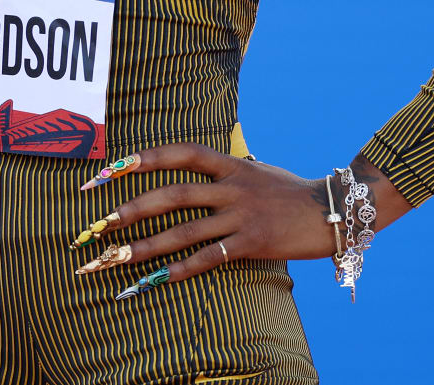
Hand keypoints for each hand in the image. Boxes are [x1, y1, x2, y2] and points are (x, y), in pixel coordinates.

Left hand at [71, 144, 345, 293]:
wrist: (335, 210)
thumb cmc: (290, 191)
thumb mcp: (255, 170)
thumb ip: (224, 169)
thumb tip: (195, 166)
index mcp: (230, 164)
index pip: (180, 153)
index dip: (144, 158)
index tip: (109, 169)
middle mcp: (232, 186)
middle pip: (173, 194)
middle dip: (131, 209)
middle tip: (98, 224)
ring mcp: (242, 215)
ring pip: (184, 230)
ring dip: (146, 246)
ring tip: (116, 259)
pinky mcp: (253, 242)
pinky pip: (210, 257)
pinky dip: (182, 268)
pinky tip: (158, 279)